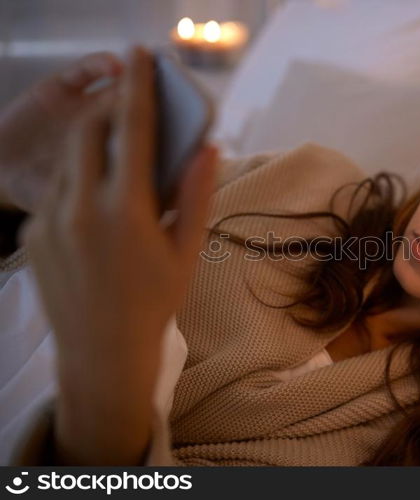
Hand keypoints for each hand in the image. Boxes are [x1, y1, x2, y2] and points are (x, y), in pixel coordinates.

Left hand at [19, 46, 217, 464]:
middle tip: (128, 102)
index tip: (138, 54)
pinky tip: (97, 201)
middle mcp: (80, 208)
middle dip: (107, 106)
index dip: (136, 87)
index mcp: (126, 211)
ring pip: (68, 158)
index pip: (131, 131)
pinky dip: (77, 177)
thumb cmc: (155, 301)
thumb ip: (197, 194)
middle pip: (88, 130)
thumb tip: (208, 147)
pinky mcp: (32, 232)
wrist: (101, 349)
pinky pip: (54, 188)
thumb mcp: (187, 250)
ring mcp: (49, 220)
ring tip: (117, 157)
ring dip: (93, 143)